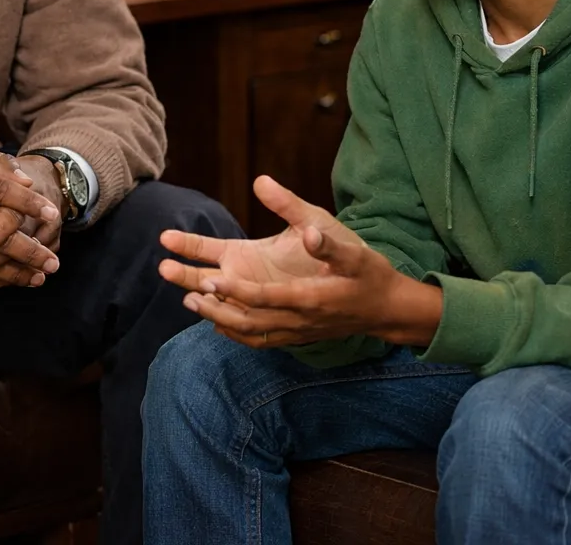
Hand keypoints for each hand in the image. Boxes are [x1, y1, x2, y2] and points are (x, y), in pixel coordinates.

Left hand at [159, 176, 441, 347]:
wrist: (386, 307)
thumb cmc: (368, 272)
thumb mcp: (351, 248)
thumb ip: (325, 240)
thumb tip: (305, 230)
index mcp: (310, 298)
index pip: (264, 298)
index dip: (235, 292)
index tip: (208, 281)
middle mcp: (298, 320)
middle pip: (248, 319)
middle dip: (213, 306)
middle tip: (183, 293)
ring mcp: (296, 332)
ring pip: (250, 333)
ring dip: (218, 319)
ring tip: (189, 302)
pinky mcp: (296, 335)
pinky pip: (260, 340)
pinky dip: (235, 333)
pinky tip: (216, 321)